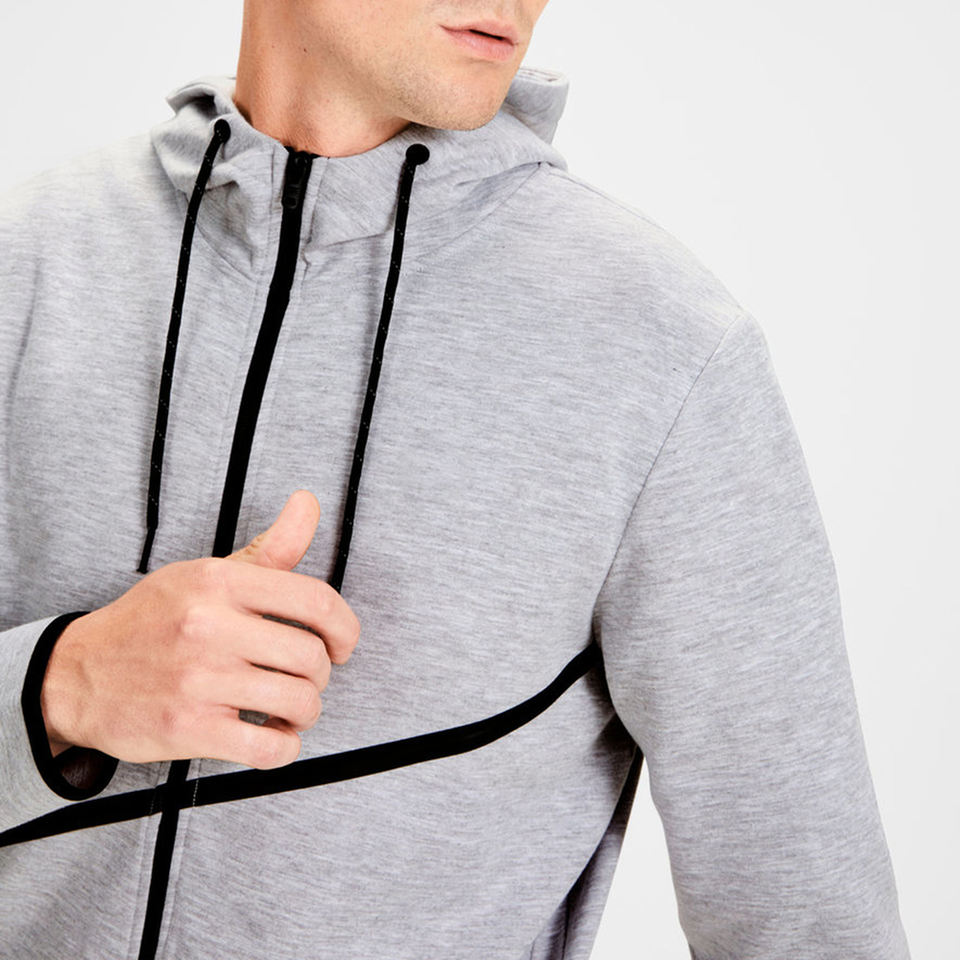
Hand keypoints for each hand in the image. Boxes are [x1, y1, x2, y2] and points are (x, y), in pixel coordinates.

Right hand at [40, 489, 359, 769]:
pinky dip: (284, 747)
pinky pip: (267, 748)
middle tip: (306, 678)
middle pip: (312, 656)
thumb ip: (270, 547)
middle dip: (321, 674)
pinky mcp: (188, 727)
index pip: (316, 600)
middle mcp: (209, 625)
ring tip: (290, 708)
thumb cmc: (152, 621)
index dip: (345, 628)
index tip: (342, 644)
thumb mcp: (208, 572)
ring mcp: (198, 679)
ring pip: (297, 701)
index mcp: (220, 581)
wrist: (77, 673)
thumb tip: (308, 503)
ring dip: (306, 712)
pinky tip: (272, 735)